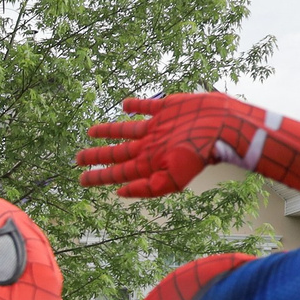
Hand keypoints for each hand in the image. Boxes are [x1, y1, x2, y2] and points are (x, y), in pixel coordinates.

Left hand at [77, 93, 265, 198]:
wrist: (223, 126)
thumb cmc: (201, 154)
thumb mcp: (173, 179)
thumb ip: (147, 188)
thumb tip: (119, 193)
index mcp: (149, 163)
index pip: (118, 172)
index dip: (98, 176)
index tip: (80, 180)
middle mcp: (150, 146)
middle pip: (117, 153)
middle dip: (97, 156)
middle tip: (77, 159)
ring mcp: (157, 127)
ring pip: (125, 129)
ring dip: (108, 131)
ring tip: (90, 132)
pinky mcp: (167, 108)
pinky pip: (145, 106)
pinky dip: (134, 105)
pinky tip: (123, 105)